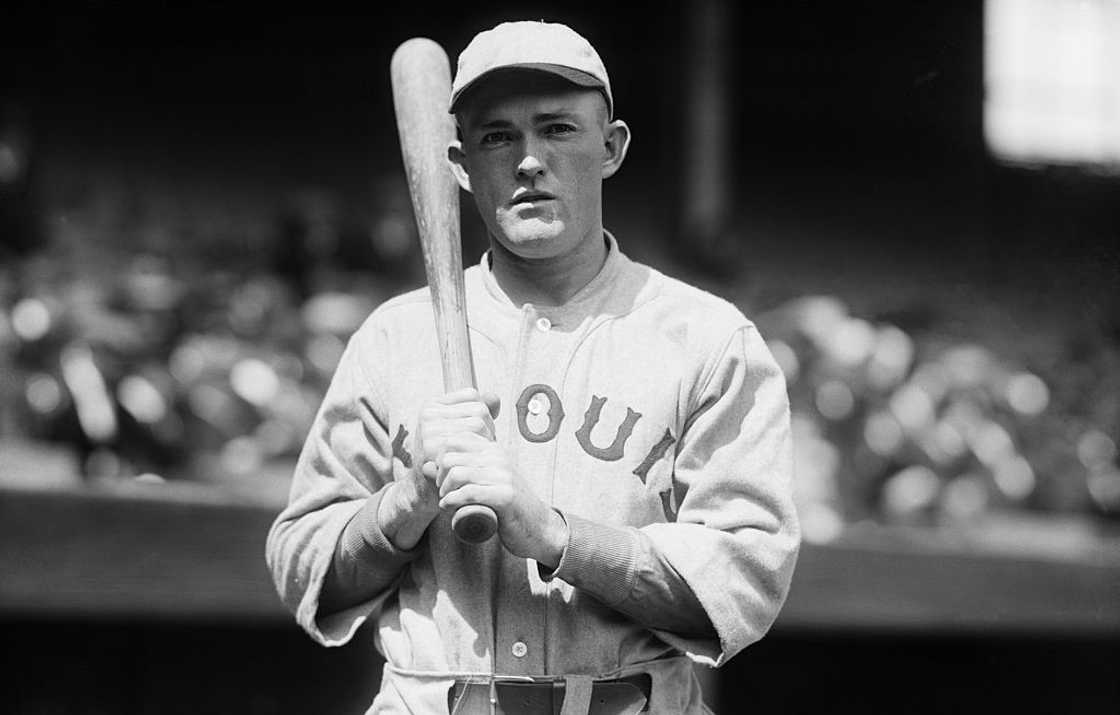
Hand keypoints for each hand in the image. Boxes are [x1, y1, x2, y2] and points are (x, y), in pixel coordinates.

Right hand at [377, 388, 495, 548]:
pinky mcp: (433, 448)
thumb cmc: (448, 461)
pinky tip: (472, 464)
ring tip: (476, 457)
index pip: (472, 395)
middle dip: (488, 430)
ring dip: (485, 442)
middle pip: (478, 410)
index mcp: (432, 406)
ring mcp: (428, 430)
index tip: (479, 434)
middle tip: (481, 450)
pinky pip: (472, 440)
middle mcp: (428, 414)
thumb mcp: (460, 433)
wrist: (424, 492)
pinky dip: (479, 453)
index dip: (483, 414)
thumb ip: (477, 413)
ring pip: (478, 424)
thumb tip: (495, 398)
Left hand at [434, 430, 567, 568]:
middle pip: (450, 456)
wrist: (539, 528)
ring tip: (446, 500)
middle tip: (443, 492)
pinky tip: (447, 507)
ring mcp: (503, 475)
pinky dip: (452, 500)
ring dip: (444, 490)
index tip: (441, 477)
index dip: (439, 458)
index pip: (454, 439)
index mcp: (493, 449)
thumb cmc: (507, 506)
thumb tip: (424, 465)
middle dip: (438, 476)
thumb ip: (458, 471)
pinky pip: (468, 492)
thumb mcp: (483, 482)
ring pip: (456, 473)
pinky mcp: (505, 496)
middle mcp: (498, 457)